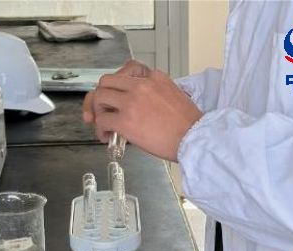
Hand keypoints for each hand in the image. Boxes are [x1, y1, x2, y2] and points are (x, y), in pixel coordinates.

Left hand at [82, 62, 202, 161]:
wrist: (194, 138)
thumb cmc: (189, 124)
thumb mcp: (176, 95)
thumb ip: (156, 93)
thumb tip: (142, 106)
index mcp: (155, 77)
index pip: (128, 69)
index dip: (118, 83)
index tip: (117, 95)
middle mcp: (141, 85)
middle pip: (107, 81)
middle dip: (101, 95)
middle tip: (103, 109)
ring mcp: (131, 102)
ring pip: (100, 97)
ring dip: (98, 111)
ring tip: (104, 123)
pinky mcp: (125, 121)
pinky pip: (102, 120)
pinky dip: (100, 129)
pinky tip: (106, 136)